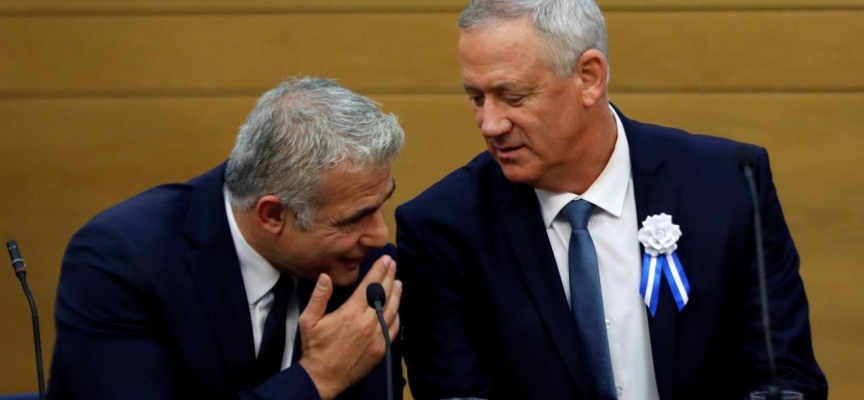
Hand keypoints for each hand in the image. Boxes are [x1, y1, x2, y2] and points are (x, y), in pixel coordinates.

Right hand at [298, 255, 401, 399]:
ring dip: (396, 294)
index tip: (385, 259)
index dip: (379, 271)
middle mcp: (367, 323)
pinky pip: (393, 328)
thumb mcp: (309, 320)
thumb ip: (319, 297)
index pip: (369, 286)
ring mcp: (376, 336)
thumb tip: (325, 276)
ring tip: (398, 282)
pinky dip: (396, 315)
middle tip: (393, 265)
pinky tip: (397, 308)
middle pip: (384, 295)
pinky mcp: (381, 348)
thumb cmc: (315, 347)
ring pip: (392, 310)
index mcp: (350, 313)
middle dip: (389, 277)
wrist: (323, 377)